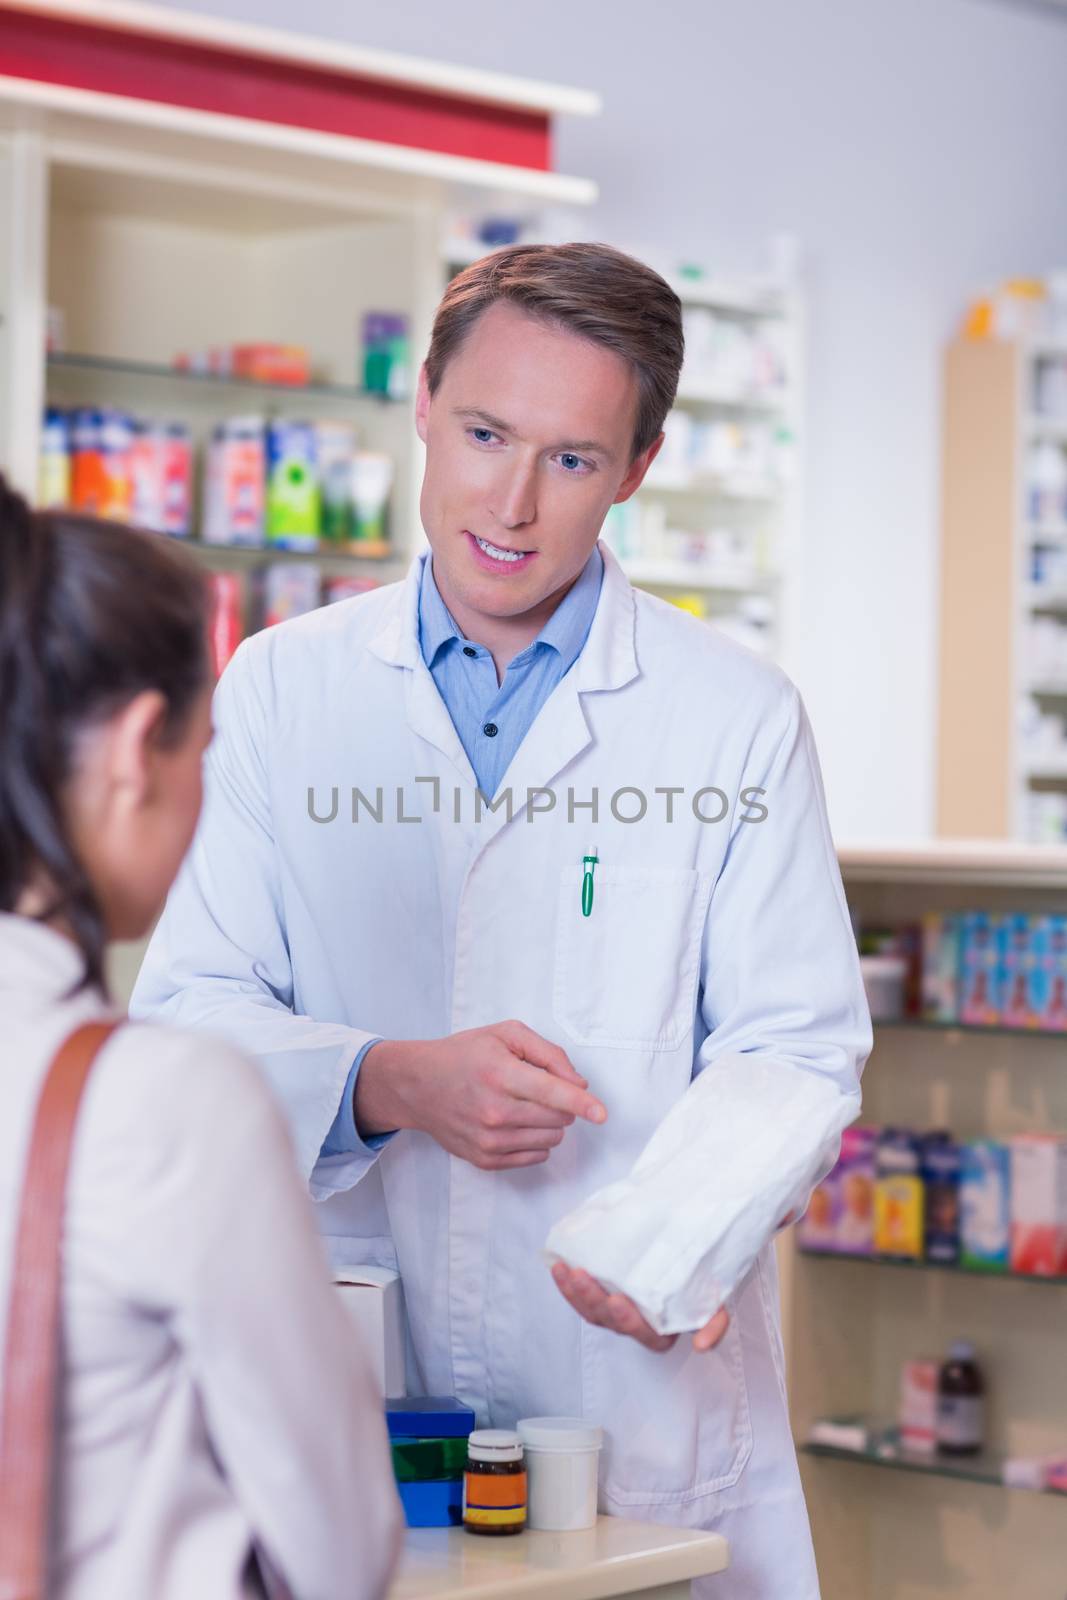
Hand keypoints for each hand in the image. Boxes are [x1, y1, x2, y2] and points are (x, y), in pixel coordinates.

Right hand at [354, 1020, 606, 1170]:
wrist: (417, 1085)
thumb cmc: (465, 1054)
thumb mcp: (505, 1034)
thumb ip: (548, 1053)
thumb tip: (579, 1083)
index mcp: (500, 1074)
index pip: (551, 1093)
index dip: (582, 1103)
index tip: (602, 1114)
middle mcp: (494, 1111)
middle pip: (557, 1119)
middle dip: (561, 1104)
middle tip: (537, 1088)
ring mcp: (488, 1140)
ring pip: (550, 1140)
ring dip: (549, 1123)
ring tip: (523, 1104)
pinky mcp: (484, 1159)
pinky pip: (534, 1157)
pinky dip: (535, 1141)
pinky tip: (516, 1123)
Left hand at [550, 1263, 729, 1354]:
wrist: (692, 1253)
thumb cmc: (702, 1281)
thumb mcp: (716, 1300)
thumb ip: (714, 1322)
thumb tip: (701, 1346)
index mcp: (663, 1330)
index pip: (645, 1336)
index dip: (628, 1322)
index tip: (618, 1300)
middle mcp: (637, 1324)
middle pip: (611, 1322)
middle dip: (593, 1301)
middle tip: (583, 1276)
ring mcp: (616, 1311)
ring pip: (591, 1311)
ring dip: (575, 1293)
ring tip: (566, 1270)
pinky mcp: (602, 1295)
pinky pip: (580, 1298)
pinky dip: (567, 1285)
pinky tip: (558, 1266)